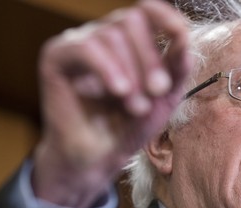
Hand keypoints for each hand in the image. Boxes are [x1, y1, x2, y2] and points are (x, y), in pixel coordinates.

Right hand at [31, 0, 190, 206]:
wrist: (98, 159)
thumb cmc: (129, 127)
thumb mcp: (165, 97)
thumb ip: (177, 66)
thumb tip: (184, 36)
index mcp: (129, 41)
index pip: (146, 11)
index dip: (164, 16)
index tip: (179, 35)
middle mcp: (103, 36)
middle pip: (130, 19)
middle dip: (149, 57)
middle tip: (158, 90)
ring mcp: (78, 44)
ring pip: (111, 34)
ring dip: (131, 72)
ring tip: (136, 106)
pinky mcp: (56, 57)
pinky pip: (86, 47)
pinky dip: (107, 68)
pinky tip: (119, 91)